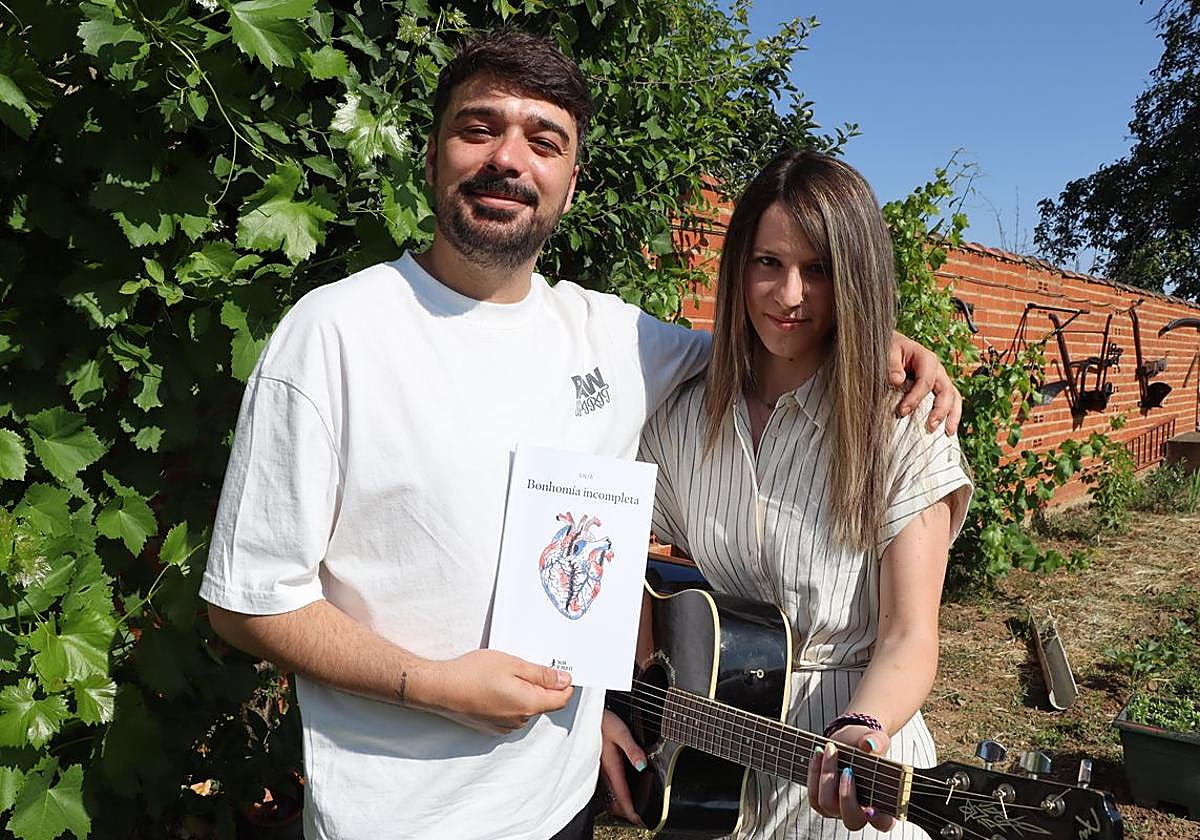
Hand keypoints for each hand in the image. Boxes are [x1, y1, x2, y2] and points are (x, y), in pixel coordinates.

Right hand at [429, 649, 572, 734]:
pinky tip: (497, 686)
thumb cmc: (473, 673)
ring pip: (527, 709)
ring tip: (508, 674)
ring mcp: (505, 726)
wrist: (440, 688)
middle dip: (543, 686)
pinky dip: (512, 701)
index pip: (561, 699)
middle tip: (528, 665)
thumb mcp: (512, 664)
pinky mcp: (492, 727)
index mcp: (529, 705)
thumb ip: (541, 674)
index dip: (566, 684)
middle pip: (544, 704)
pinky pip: (512, 714)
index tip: (562, 669)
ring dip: (526, 693)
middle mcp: (520, 721)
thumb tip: (564, 680)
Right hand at [599, 710, 645, 825]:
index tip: (639, 820)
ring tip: (631, 809)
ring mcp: (600, 770)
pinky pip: (607, 787)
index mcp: (611, 767)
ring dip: (621, 805)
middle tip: (638, 817)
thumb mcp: (621, 732)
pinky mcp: (598, 766)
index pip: (622, 796)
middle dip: (627, 812)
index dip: (632, 811)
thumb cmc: (604, 721)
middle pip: (616, 800)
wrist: (588, 715)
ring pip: (610, 795)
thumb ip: (632, 750)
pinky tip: (620, 792)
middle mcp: (604, 772)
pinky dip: (615, 795)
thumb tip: (642, 766)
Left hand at [807, 728, 895, 831]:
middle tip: (848, 769)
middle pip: (851, 820)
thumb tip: (870, 745)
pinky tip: (818, 753)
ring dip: (826, 776)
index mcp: (881, 804)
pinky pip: (813, 796)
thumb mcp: (877, 739)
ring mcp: (838, 809)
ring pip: (827, 805)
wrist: (848, 741)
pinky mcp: (821, 801)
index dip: (878, 819)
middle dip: (846, 795)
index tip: (872, 808)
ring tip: (830, 749)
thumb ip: (877, 742)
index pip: (883, 822)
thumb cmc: (867, 745)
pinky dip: (814, 773)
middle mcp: (859, 812)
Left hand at [888, 331, 961, 434]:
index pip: (926, 380)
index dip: (915, 397)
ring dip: (952, 416)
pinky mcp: (938, 389)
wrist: (892, 348)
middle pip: (946, 391)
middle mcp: (937, 370)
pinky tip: (948, 431)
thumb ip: (891, 364)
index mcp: (926, 359)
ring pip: (954, 398)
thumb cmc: (890, 350)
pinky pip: (951, 402)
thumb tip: (897, 380)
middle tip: (930, 427)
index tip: (902, 411)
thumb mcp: (888, 351)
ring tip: (947, 433)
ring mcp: (940, 380)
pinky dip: (951, 416)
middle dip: (940, 411)